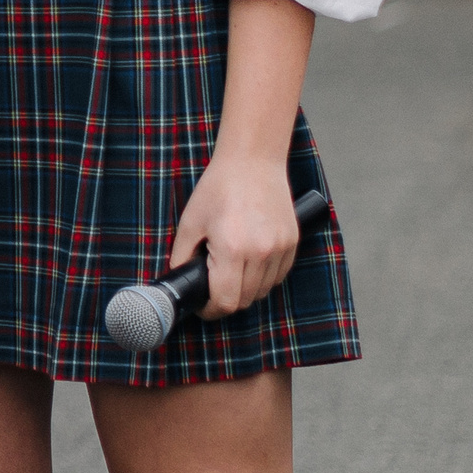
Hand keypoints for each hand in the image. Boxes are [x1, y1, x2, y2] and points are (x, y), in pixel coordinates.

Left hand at [166, 158, 300, 318]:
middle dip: (226, 300)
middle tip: (212, 288)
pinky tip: (249, 263)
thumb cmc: (219, 188)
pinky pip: (278, 276)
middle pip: (245, 300)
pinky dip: (263, 277)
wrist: (252, 162)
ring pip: (264, 290)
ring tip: (230, 271)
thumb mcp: (190, 222)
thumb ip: (182, 256)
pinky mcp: (293, 243)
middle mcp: (260, 252)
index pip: (225, 301)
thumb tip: (179, 280)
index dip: (211, 310)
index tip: (204, 307)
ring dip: (246, 290)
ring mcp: (280, 249)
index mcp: (232, 249)